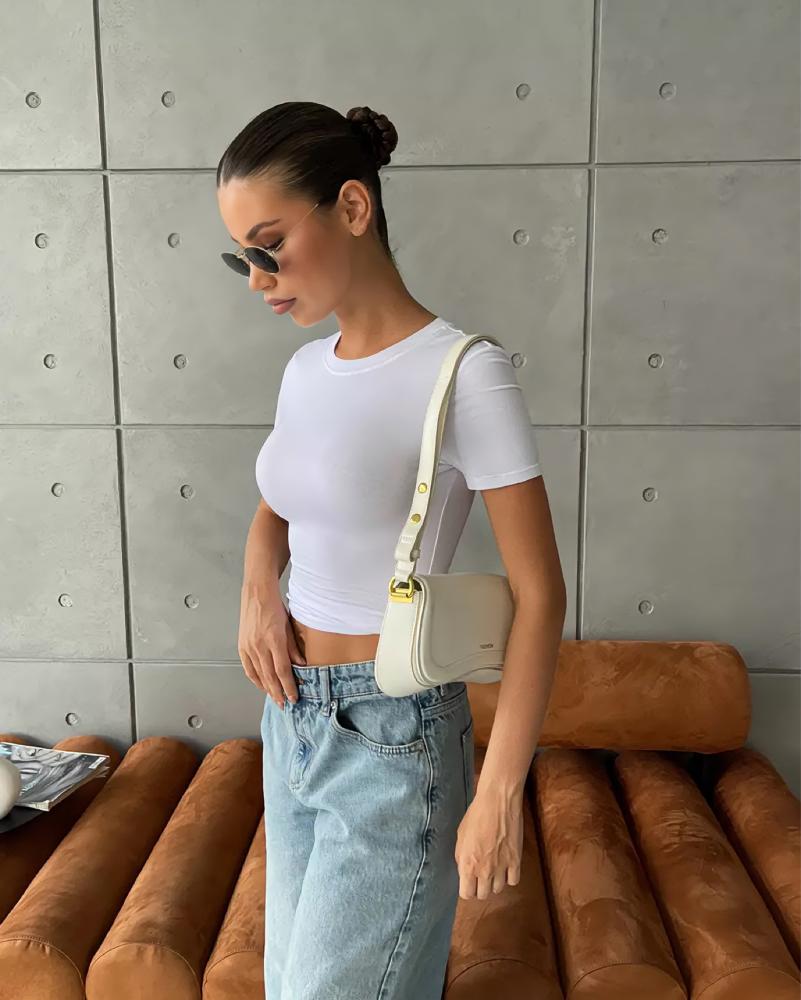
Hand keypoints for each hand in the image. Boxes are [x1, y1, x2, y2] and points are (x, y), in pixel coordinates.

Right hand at [238, 583, 305, 706]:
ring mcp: (249, 646)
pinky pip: (248, 668)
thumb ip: (294, 647)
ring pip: (259, 674)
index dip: (288, 686)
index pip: (283, 670)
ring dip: (267, 689)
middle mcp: (260, 645)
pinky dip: (255, 679)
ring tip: (275, 698)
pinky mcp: (242, 646)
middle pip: (270, 676)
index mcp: (274, 640)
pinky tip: (261, 685)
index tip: (293, 697)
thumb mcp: (289, 626)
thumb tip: (301, 665)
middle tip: (284, 704)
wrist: (257, 594)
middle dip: (278, 693)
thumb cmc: (275, 607)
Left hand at [454, 785, 523, 898]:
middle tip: (481, 876)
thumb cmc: (476, 815)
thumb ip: (461, 857)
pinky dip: (509, 877)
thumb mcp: (461, 836)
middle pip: (483, 894)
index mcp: (467, 864)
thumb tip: (464, 869)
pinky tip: (506, 867)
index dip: (467, 889)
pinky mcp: (516, 861)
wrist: (498, 802)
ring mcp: (501, 867)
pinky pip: (513, 881)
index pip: (466, 893)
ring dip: (495, 882)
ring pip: (498, 889)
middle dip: (480, 887)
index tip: (469, 883)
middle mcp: (484, 870)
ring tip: (494, 869)